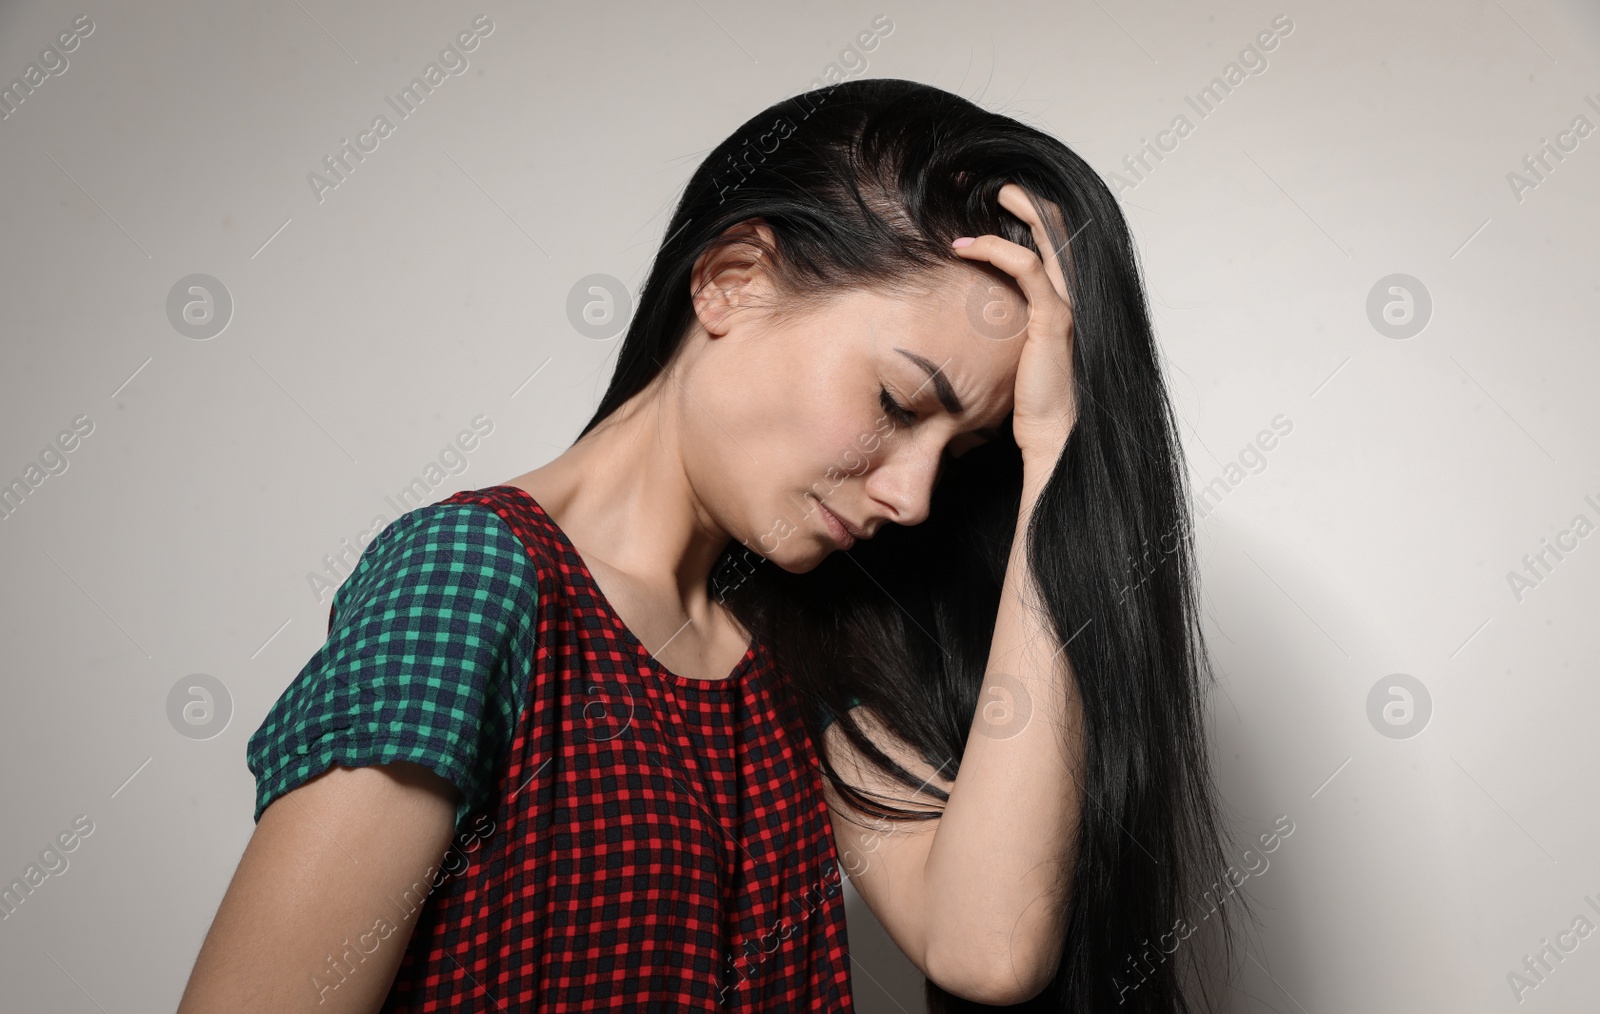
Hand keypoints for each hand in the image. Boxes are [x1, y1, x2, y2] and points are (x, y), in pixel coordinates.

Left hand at [951, 183, 1077, 462]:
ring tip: (984, 192)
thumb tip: (974, 307)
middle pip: (1057, 224)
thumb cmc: (1034, 396)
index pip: (1054, 236)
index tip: (992, 195)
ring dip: (1016, 207)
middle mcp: (1073, 292)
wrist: (1054, 433)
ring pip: (1049, 234)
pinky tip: (966, 246)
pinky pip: (1028, 266)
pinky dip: (995, 249)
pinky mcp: (1054, 317)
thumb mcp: (1016, 346)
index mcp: (1064, 295)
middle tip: (982, 179)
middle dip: (1023, 195)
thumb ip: (1007, 319)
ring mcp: (1066, 302)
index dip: (1029, 209)